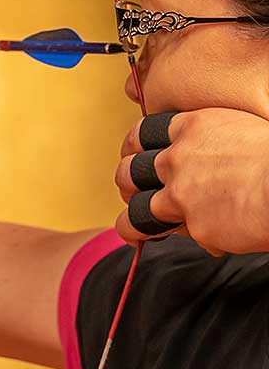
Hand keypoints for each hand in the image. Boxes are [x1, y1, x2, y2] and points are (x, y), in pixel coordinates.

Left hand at [115, 108, 268, 254]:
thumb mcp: (243, 131)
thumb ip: (215, 145)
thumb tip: (207, 165)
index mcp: (193, 127)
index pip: (144, 133)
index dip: (134, 147)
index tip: (134, 155)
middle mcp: (178, 158)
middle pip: (130, 170)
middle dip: (126, 182)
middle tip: (130, 191)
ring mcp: (181, 192)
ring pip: (136, 209)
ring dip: (132, 221)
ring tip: (133, 229)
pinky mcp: (194, 225)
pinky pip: (176, 235)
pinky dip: (181, 240)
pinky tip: (188, 242)